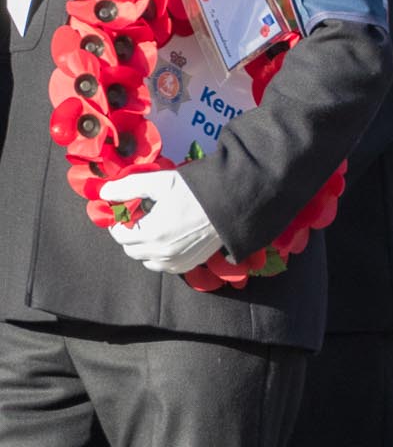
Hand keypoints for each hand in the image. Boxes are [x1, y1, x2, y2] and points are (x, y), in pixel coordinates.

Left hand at [101, 171, 222, 273]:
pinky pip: (164, 265)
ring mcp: (175, 261)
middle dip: (132, 234)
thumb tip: (104, 193)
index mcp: (151, 233)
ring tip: (158, 227)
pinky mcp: (188, 264)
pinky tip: (172, 237)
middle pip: (131, 249)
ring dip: (146, 246)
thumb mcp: (161, 182)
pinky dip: (161, 255)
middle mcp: (161, 253)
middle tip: (143, 217)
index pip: (120, 235)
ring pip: (146, 260)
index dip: (120, 222)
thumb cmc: (197, 190)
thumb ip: (129, 187)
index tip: (129, 211)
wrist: (233, 202)